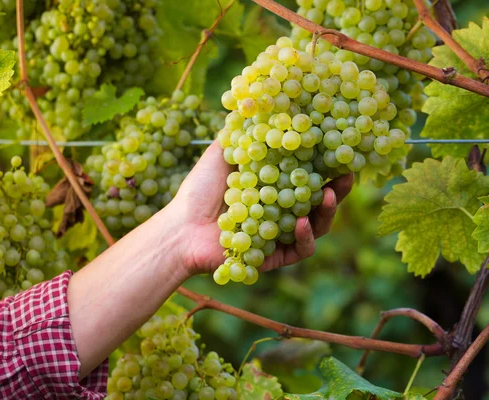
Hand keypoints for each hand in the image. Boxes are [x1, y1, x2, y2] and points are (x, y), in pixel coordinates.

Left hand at [169, 141, 352, 275]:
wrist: (181, 226)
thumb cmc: (199, 189)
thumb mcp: (222, 152)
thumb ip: (244, 132)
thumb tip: (261, 99)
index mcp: (274, 186)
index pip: (309, 175)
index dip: (327, 164)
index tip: (341, 149)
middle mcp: (282, 210)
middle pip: (320, 201)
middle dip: (338, 189)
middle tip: (348, 175)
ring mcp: (280, 235)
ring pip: (317, 226)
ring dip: (327, 212)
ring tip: (330, 195)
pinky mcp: (274, 257)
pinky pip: (300, 250)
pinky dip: (304, 237)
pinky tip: (301, 223)